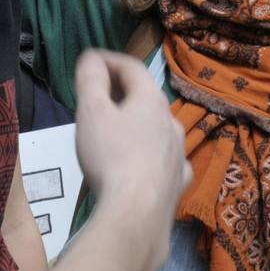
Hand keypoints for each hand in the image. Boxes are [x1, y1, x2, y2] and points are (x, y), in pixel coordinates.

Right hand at [72, 51, 189, 270]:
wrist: (137, 212)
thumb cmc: (110, 156)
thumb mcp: (92, 112)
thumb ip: (91, 80)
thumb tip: (92, 58)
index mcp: (151, 100)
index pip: (132, 67)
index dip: (110, 61)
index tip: (91, 62)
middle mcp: (172, 122)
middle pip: (146, 98)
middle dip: (122, 94)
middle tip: (98, 98)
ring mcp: (179, 153)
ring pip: (158, 130)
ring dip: (138, 125)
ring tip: (117, 133)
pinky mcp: (178, 182)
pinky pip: (165, 161)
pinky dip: (151, 156)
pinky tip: (143, 166)